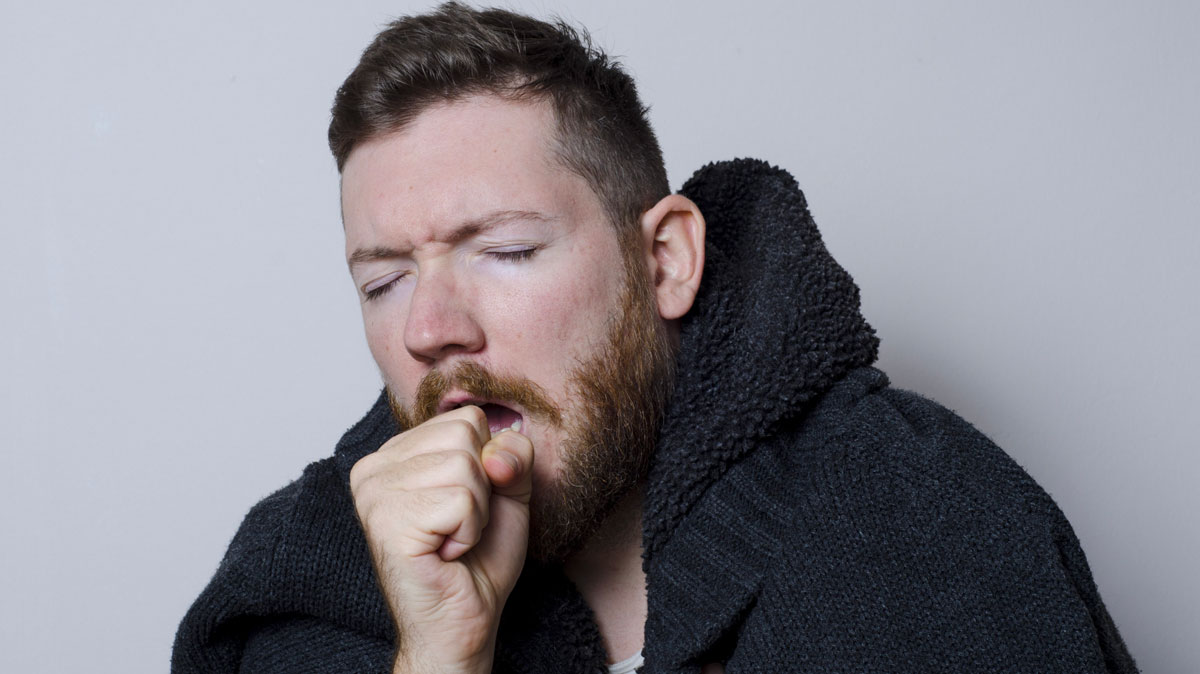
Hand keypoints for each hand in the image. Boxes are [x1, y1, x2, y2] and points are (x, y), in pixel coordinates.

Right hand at [349, 406, 533, 673]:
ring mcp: (374, 493)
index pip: (466, 419)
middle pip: (465, 435)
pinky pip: (460, 500)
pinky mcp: (386, 521)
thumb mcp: (507, 494)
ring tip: (451, 541)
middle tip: (457, 526)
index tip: (464, 505)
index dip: (486, 464)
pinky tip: (445, 554)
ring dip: (475, 513)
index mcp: (395, 452)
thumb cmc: (478, 561)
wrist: (462, 622)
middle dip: (482, 487)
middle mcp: (374, 466)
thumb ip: (513, 455)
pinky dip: (468, 531)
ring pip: (465, 467)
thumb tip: (500, 447)